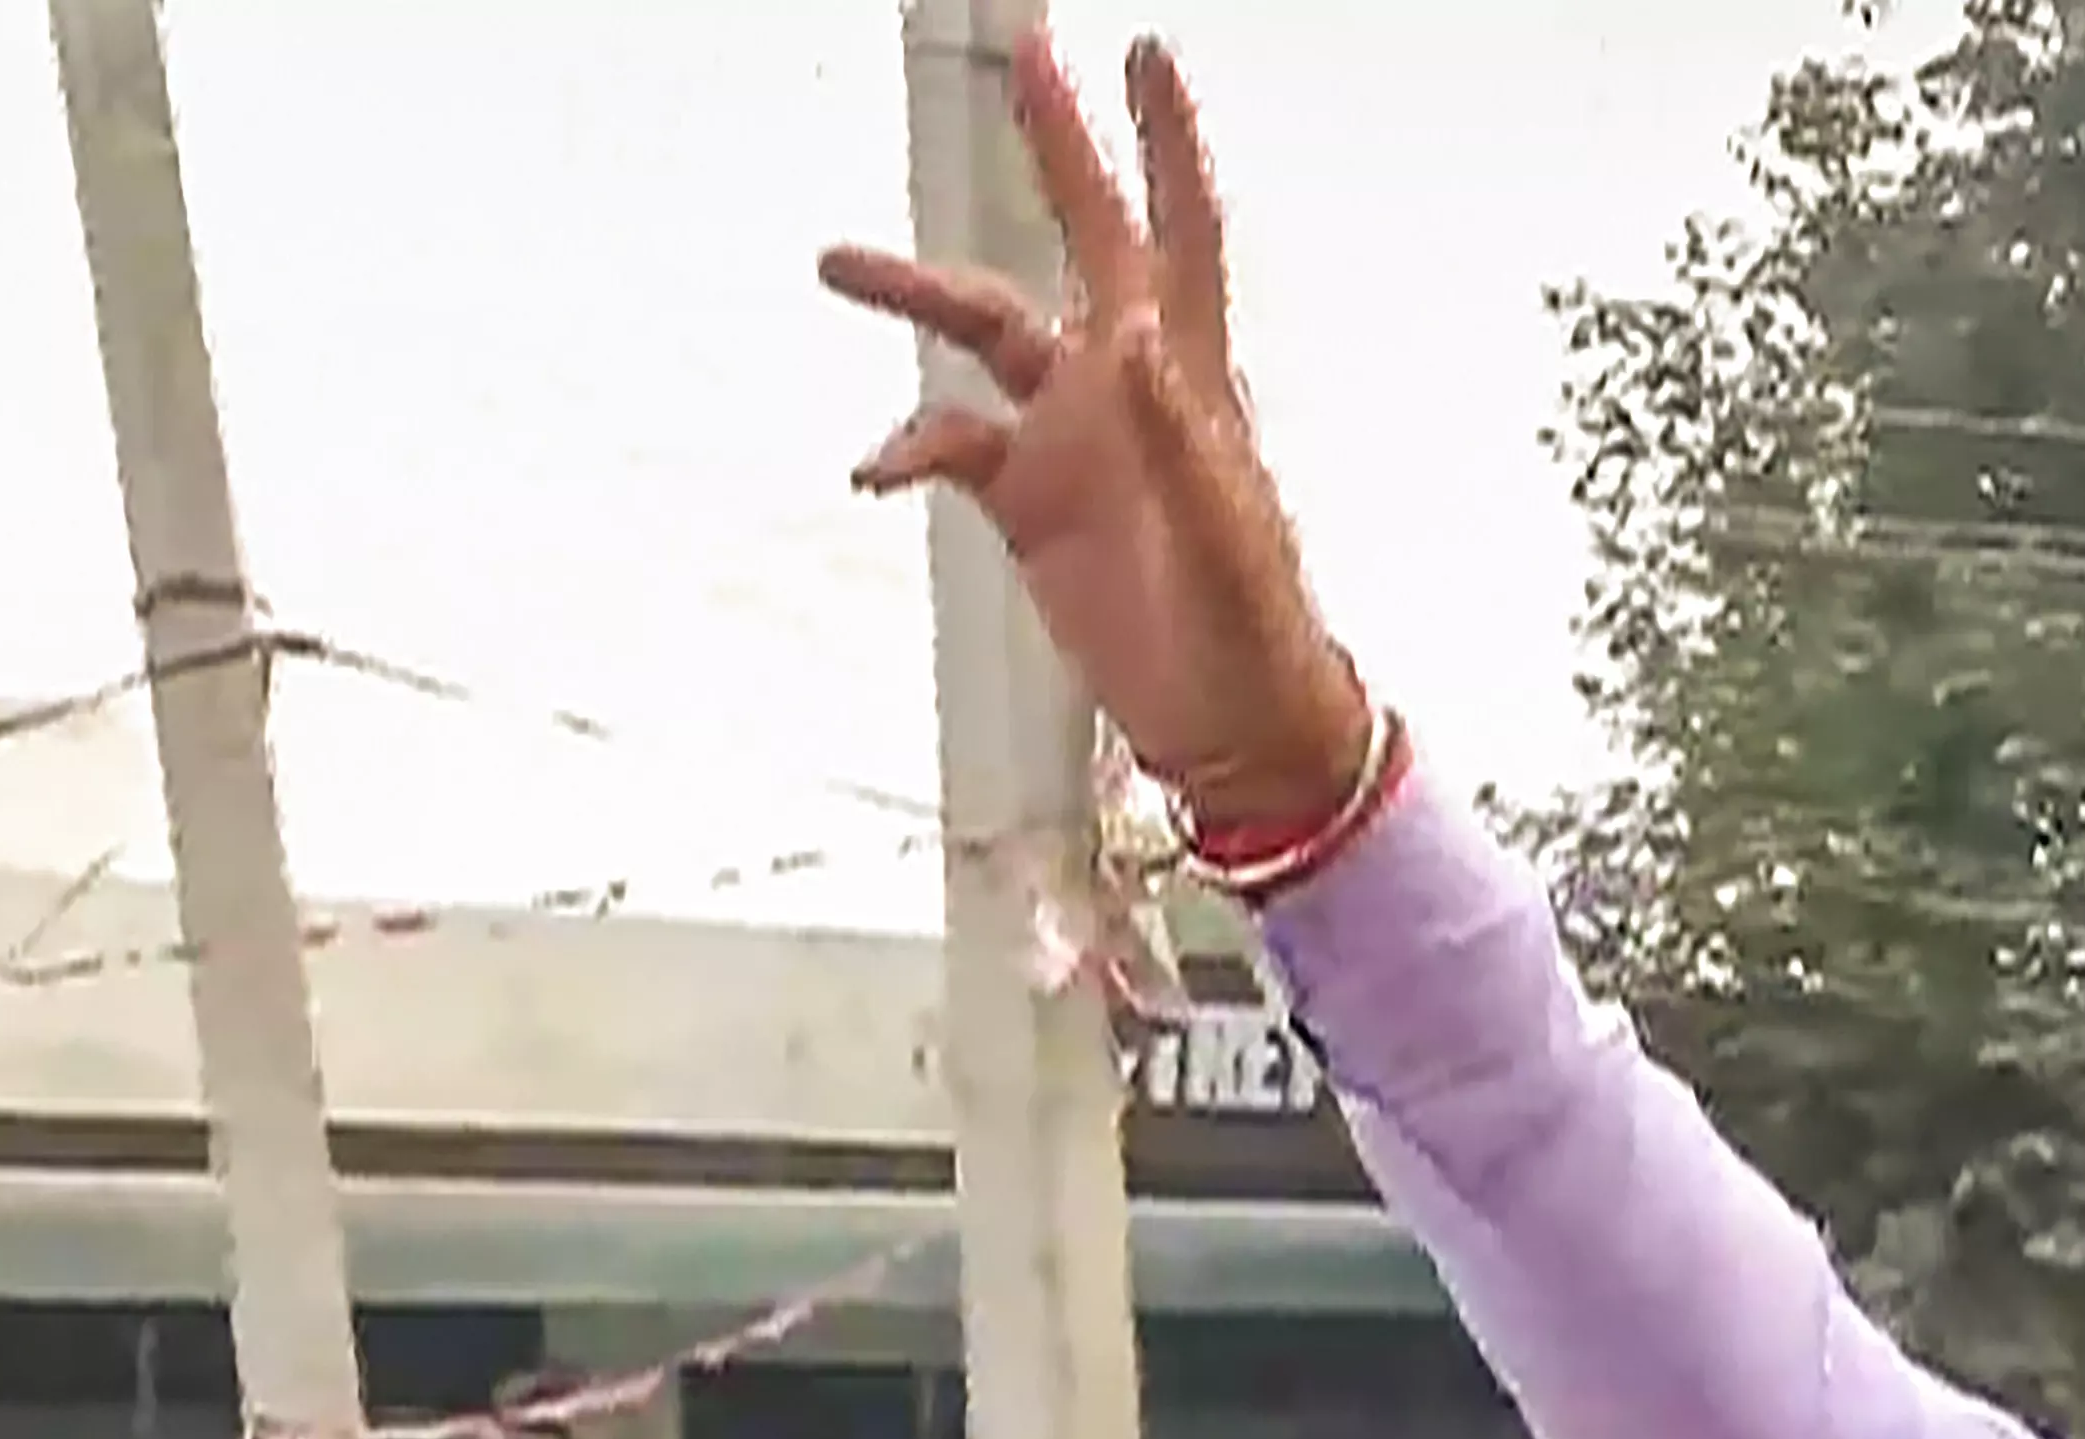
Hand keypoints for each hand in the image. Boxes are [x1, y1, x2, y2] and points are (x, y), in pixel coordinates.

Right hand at [819, 32, 1366, 835]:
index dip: (1165, 144)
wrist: (1225, 725)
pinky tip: (873, 469)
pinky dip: (905, 446)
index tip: (1144, 53)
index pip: (1180, 231)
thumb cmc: (1248, 627)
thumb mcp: (1219, 531)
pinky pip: (948, 445)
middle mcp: (1124, 386)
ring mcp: (1072, 439)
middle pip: (1082, 240)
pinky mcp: (1030, 502)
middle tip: (1021, 56)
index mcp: (1187, 376)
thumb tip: (1132, 332)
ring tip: (836, 264)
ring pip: (984, 334)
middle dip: (1054, 149)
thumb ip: (1177, 432)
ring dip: (917, 296)